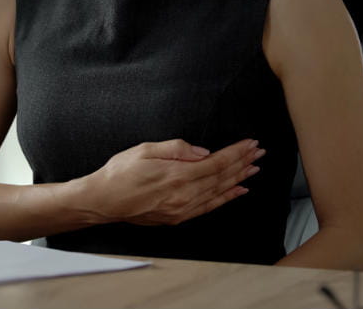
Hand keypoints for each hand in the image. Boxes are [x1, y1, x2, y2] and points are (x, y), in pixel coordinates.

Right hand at [82, 138, 264, 225]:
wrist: (103, 201)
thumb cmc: (120, 172)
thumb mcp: (145, 149)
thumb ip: (176, 149)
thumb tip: (203, 152)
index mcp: (177, 175)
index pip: (216, 162)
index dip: (236, 153)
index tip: (250, 144)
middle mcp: (184, 195)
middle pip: (222, 177)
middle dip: (243, 163)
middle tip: (259, 152)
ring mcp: (182, 209)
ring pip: (219, 192)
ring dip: (239, 179)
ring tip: (254, 168)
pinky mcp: (177, 217)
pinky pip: (208, 207)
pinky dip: (226, 198)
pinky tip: (238, 191)